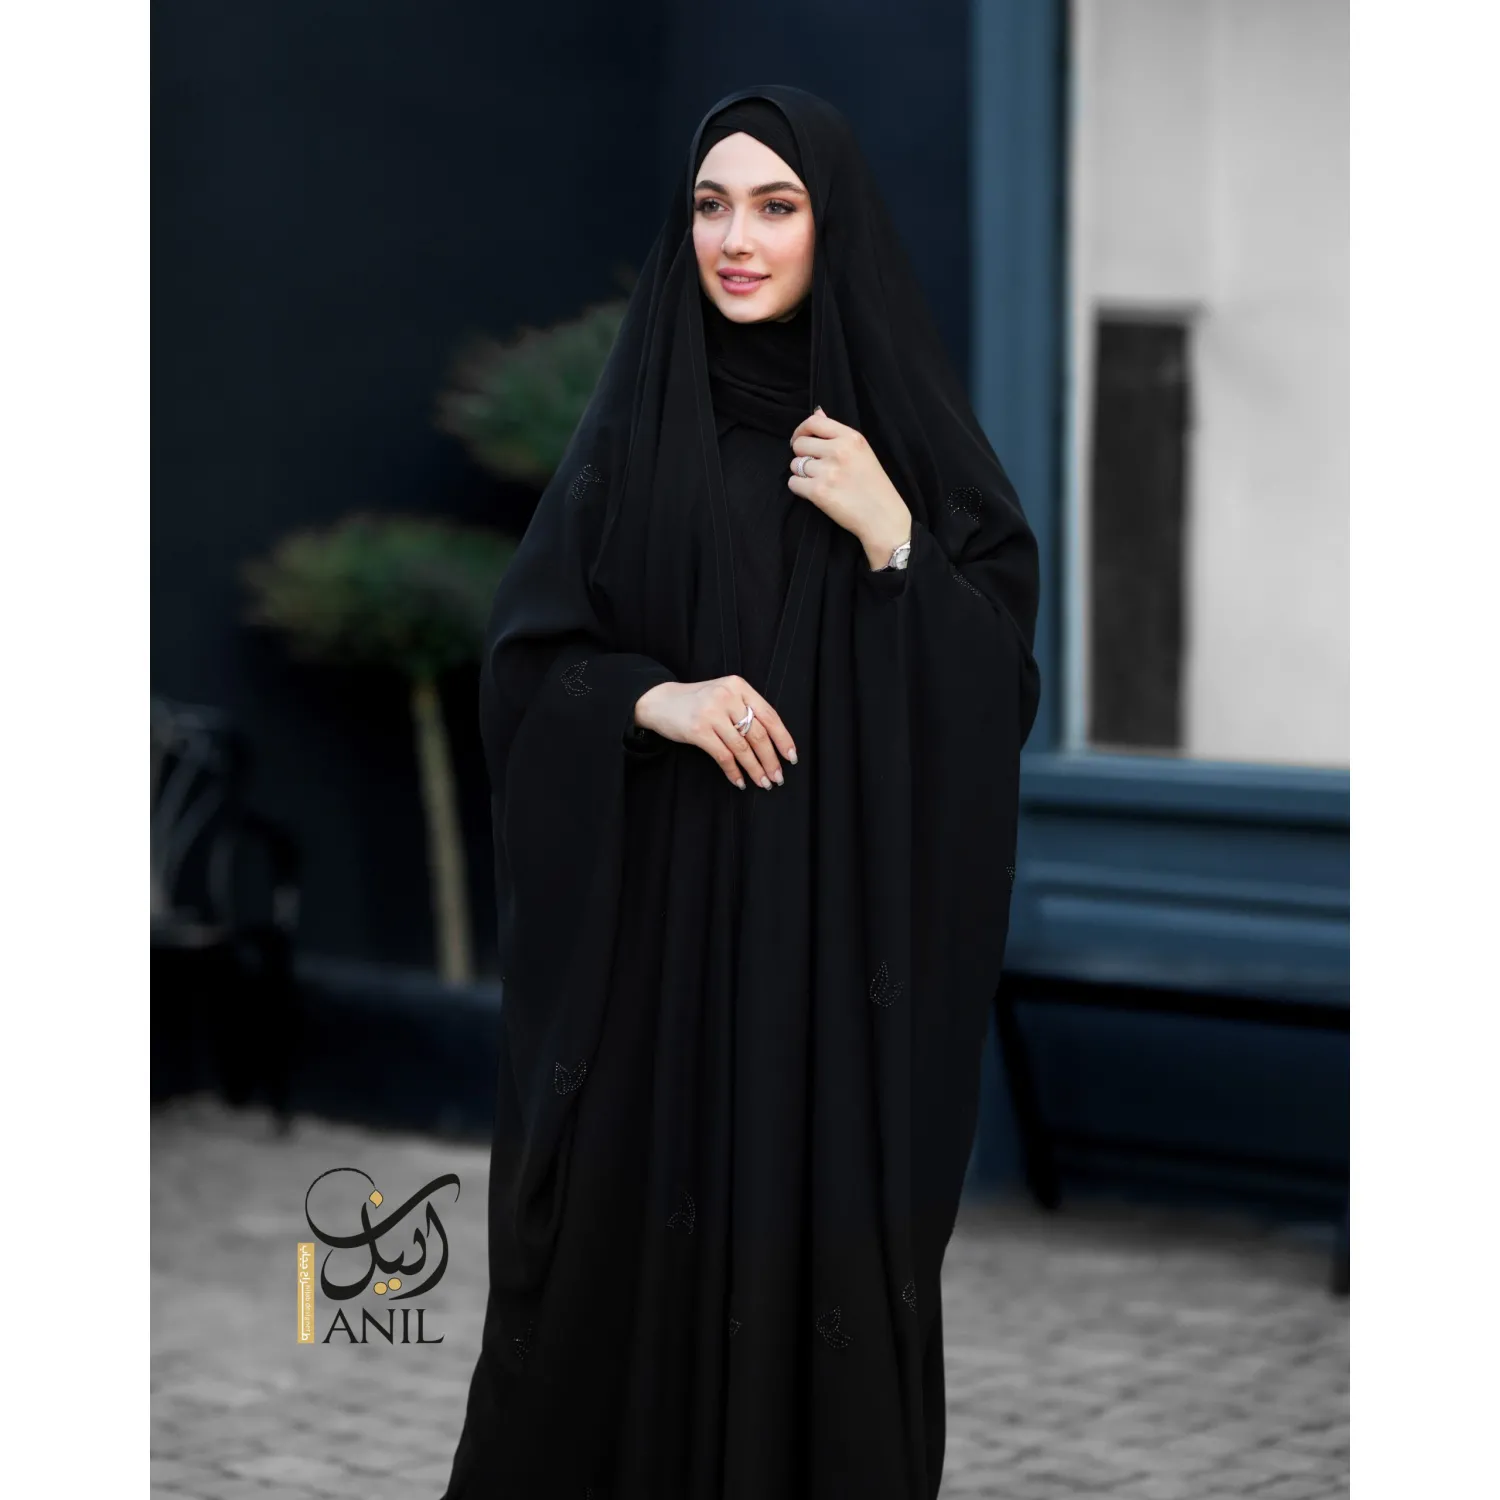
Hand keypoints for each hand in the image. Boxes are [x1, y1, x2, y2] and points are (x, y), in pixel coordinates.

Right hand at [634, 677, 796, 790]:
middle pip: (758, 734)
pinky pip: (723, 756)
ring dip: (755, 769)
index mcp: (739, 686)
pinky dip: (734, 771)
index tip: (791, 758)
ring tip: (764, 783)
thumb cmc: (697, 702)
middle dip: (771, 760)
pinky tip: (740, 782)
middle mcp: (727, 697)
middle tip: (778, 777)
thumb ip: (746, 709)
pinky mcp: (698, 730)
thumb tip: (774, 742)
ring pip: (742, 748)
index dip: (783, 739)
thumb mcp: (724, 695)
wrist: (660, 701)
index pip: (769, 715)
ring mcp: (712, 713)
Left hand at [789, 406, 911, 569]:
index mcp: (851, 438)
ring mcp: (828, 471)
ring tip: (820, 482)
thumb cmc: (874, 486)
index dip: (801, 430)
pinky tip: (816, 493)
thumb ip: (837, 433)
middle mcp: (839, 451)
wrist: (883, 517)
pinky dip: (800, 489)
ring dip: (802, 474)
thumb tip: (817, 412)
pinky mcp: (819, 492)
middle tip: (815, 468)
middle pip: (799, 444)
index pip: (814, 422)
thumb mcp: (862, 452)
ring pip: (795, 465)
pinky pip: (793, 483)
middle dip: (802, 456)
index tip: (801, 440)